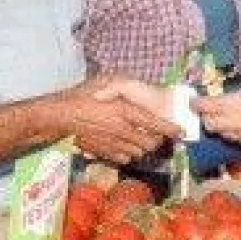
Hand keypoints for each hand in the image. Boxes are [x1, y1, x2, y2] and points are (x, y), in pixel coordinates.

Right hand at [59, 79, 177, 163]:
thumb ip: (124, 85)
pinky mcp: (106, 153)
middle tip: (157, 131)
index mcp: (125, 111)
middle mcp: (123, 130)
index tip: (180, 130)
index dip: (171, 129)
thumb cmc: (82, 95)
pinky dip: (129, 153)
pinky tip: (124, 144)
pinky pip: (126, 158)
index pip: (155, 124)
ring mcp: (114, 144)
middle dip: (157, 138)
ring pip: (140, 152)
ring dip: (143, 146)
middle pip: (152, 143)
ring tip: (139, 136)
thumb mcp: (104, 81)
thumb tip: (143, 88)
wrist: (60, 117)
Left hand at [194, 81, 240, 147]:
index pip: (205, 106)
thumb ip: (237, 95)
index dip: (196, 103)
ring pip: (222, 134)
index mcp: (231, 104)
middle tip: (210, 110)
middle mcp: (232, 122)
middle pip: (209, 124)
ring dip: (220, 126)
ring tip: (226, 119)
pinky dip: (234, 133)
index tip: (194, 101)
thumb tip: (229, 98)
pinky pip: (236, 139)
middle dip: (207, 117)